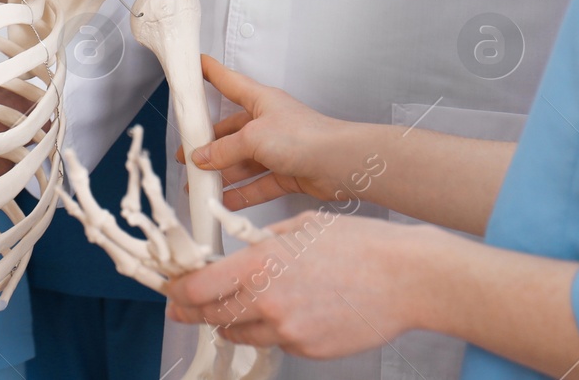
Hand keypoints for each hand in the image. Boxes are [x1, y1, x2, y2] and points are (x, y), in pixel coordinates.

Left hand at [165, 214, 424, 358]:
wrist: (407, 278)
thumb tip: (237, 254)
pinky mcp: (310, 349)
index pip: (199, 288)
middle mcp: (268, 302)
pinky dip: (274, 330)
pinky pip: (278, 342)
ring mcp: (289, 331)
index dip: (178, 292)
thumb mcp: (298, 228)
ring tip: (236, 310)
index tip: (171, 290)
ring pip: (242, 334)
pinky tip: (290, 312)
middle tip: (184, 307)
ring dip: (232, 323)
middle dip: (194, 311)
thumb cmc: (358, 244)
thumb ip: (260, 244)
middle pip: (212, 316)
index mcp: (260, 265)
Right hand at [178, 56, 365, 210]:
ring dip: (222, 175)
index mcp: (260, 101)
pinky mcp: (286, 173)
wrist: (342, 164)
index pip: (229, 82)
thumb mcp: (252, 138)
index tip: (194, 64)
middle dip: (208, 146)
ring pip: (243, 162)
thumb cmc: (303, 136)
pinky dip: (240, 193)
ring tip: (199, 188)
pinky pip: (257, 184)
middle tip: (186, 157)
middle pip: (231, 132)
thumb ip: (223, 151)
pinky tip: (223, 202)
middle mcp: (267, 123)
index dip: (210, 72)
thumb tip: (200, 159)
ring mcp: (277, 149)